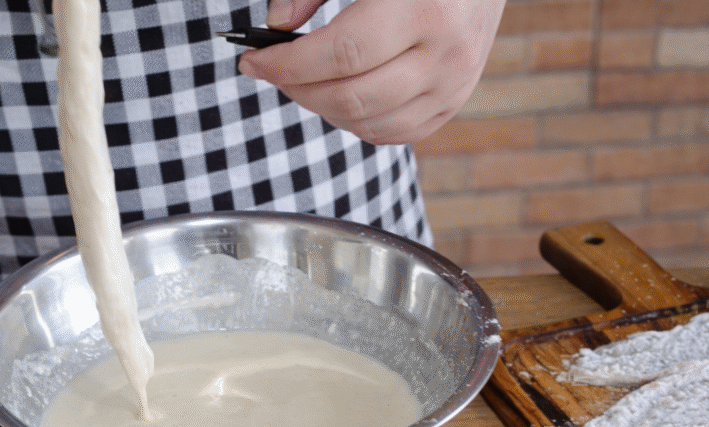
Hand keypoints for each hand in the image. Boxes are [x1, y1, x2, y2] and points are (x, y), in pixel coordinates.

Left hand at [237, 0, 505, 144]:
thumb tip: (277, 25)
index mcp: (425, 8)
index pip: (342, 55)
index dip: (288, 65)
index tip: (253, 61)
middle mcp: (446, 52)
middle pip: (353, 98)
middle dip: (299, 90)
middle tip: (275, 72)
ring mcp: (456, 82)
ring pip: (372, 124)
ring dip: (325, 110)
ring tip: (306, 83)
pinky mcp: (456, 99)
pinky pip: (398, 133)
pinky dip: (360, 123)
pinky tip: (341, 98)